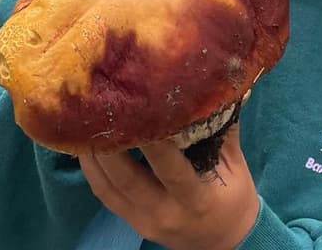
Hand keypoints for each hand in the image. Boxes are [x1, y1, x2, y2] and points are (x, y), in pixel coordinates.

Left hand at [79, 125, 259, 249]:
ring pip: (109, 189)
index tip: (141, 110)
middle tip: (102, 110)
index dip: (153, 142)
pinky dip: (93, 172)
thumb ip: (224, 128)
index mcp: (196, 200)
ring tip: (85, 124)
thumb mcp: (236, 164)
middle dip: (110, 146)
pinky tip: (86, 148)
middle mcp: (165, 213)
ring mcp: (144, 222)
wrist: (226, 243)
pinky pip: (105, 196)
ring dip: (94, 157)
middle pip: (127, 180)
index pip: (170, 170)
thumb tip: (217, 87)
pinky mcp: (132, 223)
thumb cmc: (234, 199)